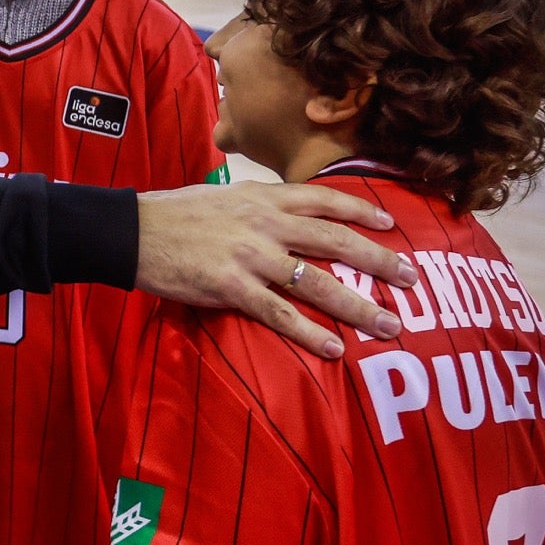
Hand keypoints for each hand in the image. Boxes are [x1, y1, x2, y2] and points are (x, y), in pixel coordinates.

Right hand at [133, 181, 417, 358]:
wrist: (132, 231)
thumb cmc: (172, 214)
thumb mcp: (222, 197)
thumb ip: (257, 205)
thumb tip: (282, 214)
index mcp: (263, 198)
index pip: (324, 199)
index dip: (362, 209)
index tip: (391, 222)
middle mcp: (265, 223)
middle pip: (336, 240)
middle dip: (379, 260)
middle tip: (412, 278)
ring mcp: (251, 256)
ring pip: (318, 282)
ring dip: (359, 306)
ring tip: (389, 325)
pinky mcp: (232, 286)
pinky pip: (280, 313)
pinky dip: (311, 333)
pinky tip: (335, 348)